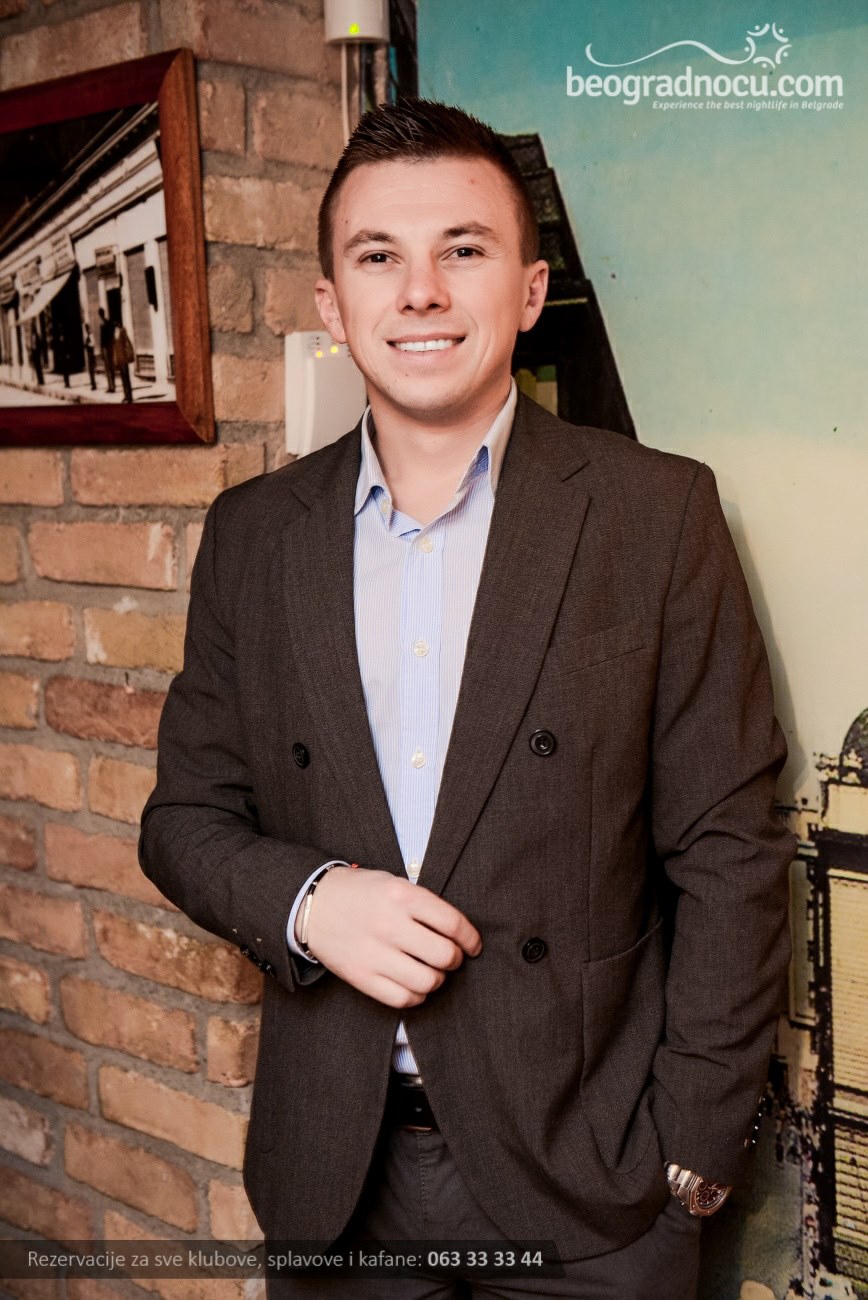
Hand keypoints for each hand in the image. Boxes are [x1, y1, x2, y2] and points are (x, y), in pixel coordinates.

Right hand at [297, 866, 482, 1008]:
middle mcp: (389, 924)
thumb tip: (459, 933)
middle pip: (444, 955)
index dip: (470, 938)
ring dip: (438, 979)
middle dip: (455, 959)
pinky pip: (402, 998)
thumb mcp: (394, 882)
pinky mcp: (361, 976)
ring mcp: (374, 953)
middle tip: (452, 957)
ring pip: (427, 981)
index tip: (473, 945)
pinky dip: (417, 996)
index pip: (452, 923)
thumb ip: (425, 904)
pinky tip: (415, 985)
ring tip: (432, 971)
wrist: (313, 904)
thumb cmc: (361, 892)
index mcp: (401, 895)